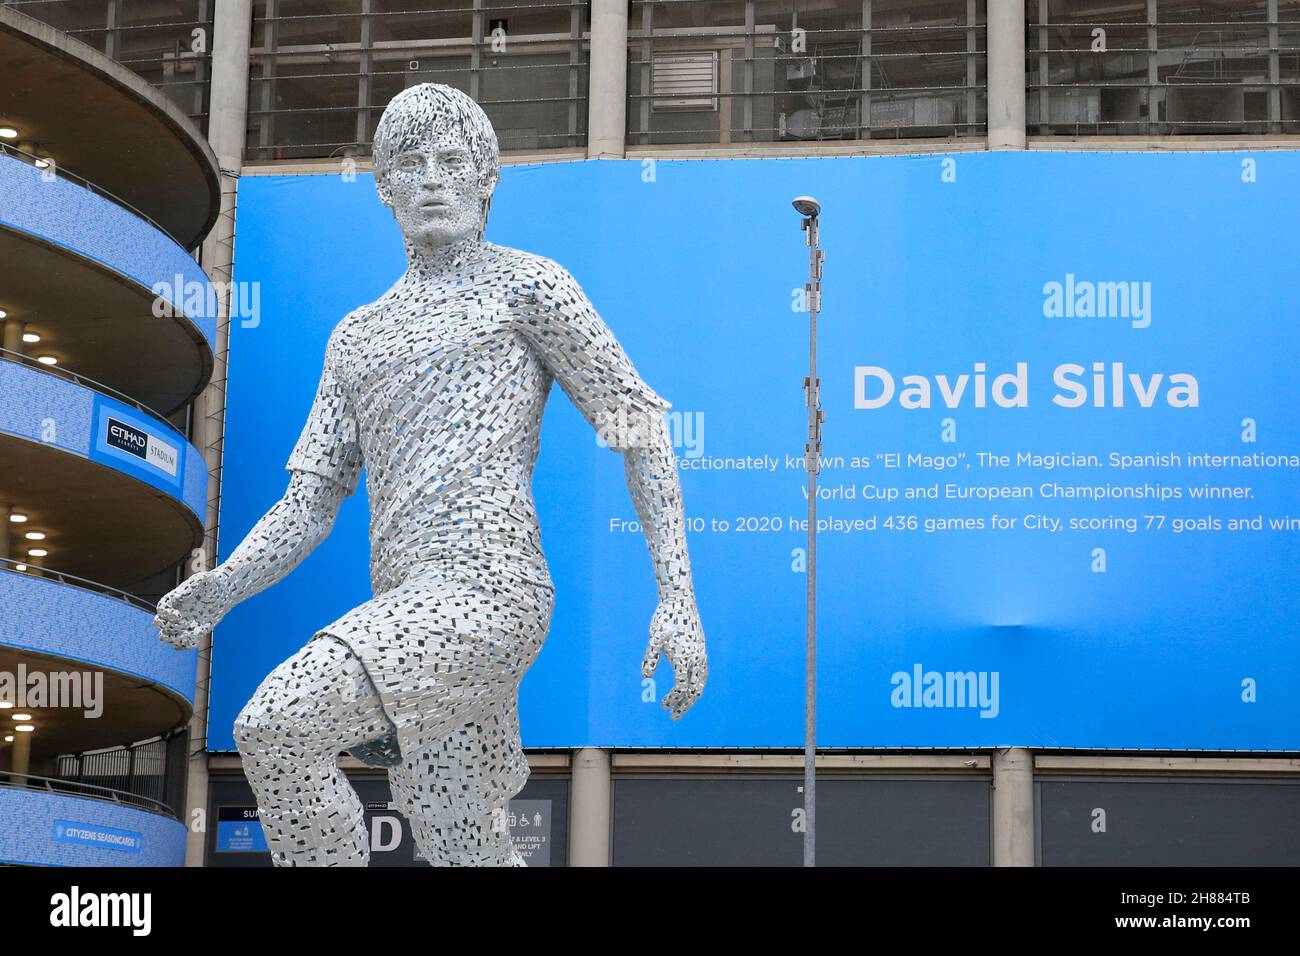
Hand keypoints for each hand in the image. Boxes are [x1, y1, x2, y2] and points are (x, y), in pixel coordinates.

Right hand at [154, 569, 232, 649]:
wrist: (222, 593)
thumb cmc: (212, 583)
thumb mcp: (208, 578)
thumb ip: (203, 579)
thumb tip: (205, 578)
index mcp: (175, 599)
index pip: (162, 608)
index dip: (165, 614)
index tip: (178, 616)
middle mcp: (175, 612)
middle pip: (160, 624)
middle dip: (170, 627)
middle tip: (184, 624)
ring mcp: (182, 623)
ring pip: (168, 636)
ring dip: (175, 638)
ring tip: (189, 634)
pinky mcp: (192, 632)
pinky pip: (183, 643)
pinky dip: (186, 644)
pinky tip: (196, 638)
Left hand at [641, 592, 706, 718]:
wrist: (680, 600)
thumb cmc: (664, 619)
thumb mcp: (653, 638)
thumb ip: (650, 658)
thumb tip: (645, 677)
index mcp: (684, 658)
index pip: (681, 688)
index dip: (672, 699)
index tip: (663, 705)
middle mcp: (697, 659)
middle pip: (694, 691)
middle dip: (684, 705)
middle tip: (673, 716)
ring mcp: (702, 654)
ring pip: (701, 682)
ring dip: (692, 696)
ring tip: (682, 705)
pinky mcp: (702, 649)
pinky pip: (703, 673)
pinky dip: (697, 684)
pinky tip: (689, 686)